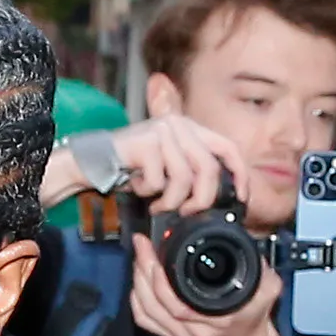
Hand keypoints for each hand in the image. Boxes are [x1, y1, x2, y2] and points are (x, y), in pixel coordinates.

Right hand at [36, 114, 248, 216]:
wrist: (94, 160)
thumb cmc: (133, 167)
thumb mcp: (169, 168)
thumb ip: (193, 172)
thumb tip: (220, 197)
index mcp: (191, 128)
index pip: (228, 148)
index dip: (239, 174)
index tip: (241, 198)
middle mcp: (179, 124)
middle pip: (209, 169)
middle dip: (201, 199)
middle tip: (185, 211)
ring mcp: (162, 131)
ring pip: (185, 178)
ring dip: (171, 200)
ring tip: (157, 202)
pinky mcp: (146, 142)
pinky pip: (160, 181)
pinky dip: (149, 192)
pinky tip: (138, 186)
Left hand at [129, 238, 286, 335]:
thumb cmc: (254, 326)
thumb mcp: (267, 294)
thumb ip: (262, 271)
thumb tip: (249, 248)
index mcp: (215, 320)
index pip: (177, 301)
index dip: (159, 275)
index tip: (155, 247)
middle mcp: (193, 331)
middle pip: (155, 303)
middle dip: (143, 269)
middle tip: (141, 245)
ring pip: (146, 312)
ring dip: (138, 283)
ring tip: (138, 258)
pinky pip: (146, 322)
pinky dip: (137, 302)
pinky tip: (137, 285)